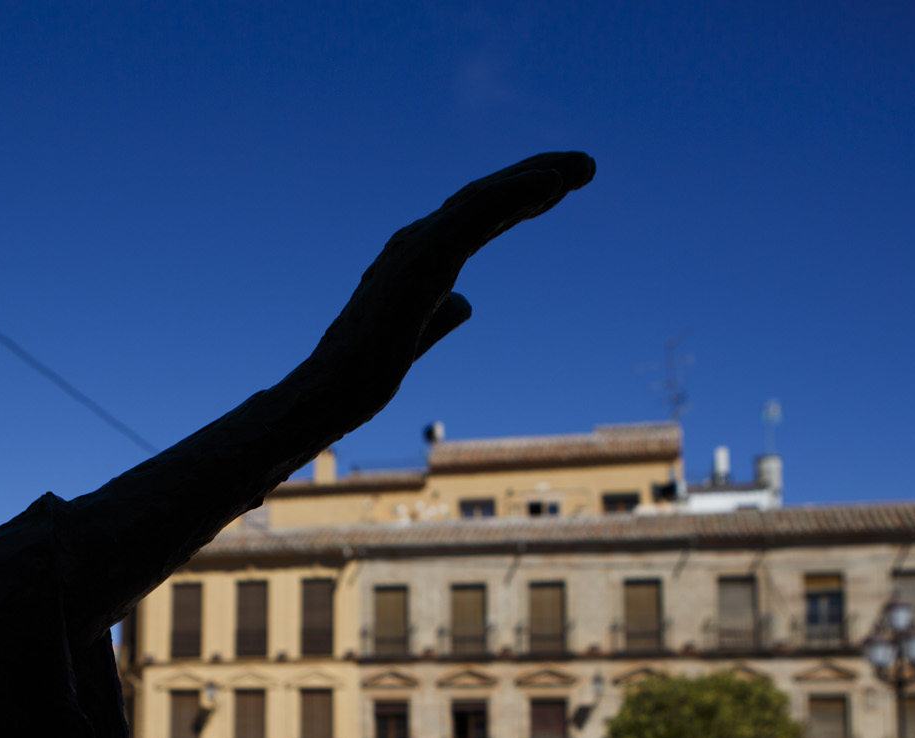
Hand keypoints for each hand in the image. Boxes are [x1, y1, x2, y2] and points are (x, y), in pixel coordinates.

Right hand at [306, 151, 594, 405]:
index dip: (520, 199)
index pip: (478, 218)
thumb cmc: (361, 375)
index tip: (561, 188)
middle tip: (587, 165)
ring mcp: (417, 247)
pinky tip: (552, 183)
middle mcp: (416, 243)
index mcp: (418, 261)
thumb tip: (465, 302)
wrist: (327, 394)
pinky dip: (515, 192)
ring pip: (485, 197)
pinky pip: (477, 213)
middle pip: (486, 197)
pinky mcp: (422, 259)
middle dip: (537, 177)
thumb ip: (439, 317)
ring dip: (536, 177)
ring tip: (583, 167)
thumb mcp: (415, 340)